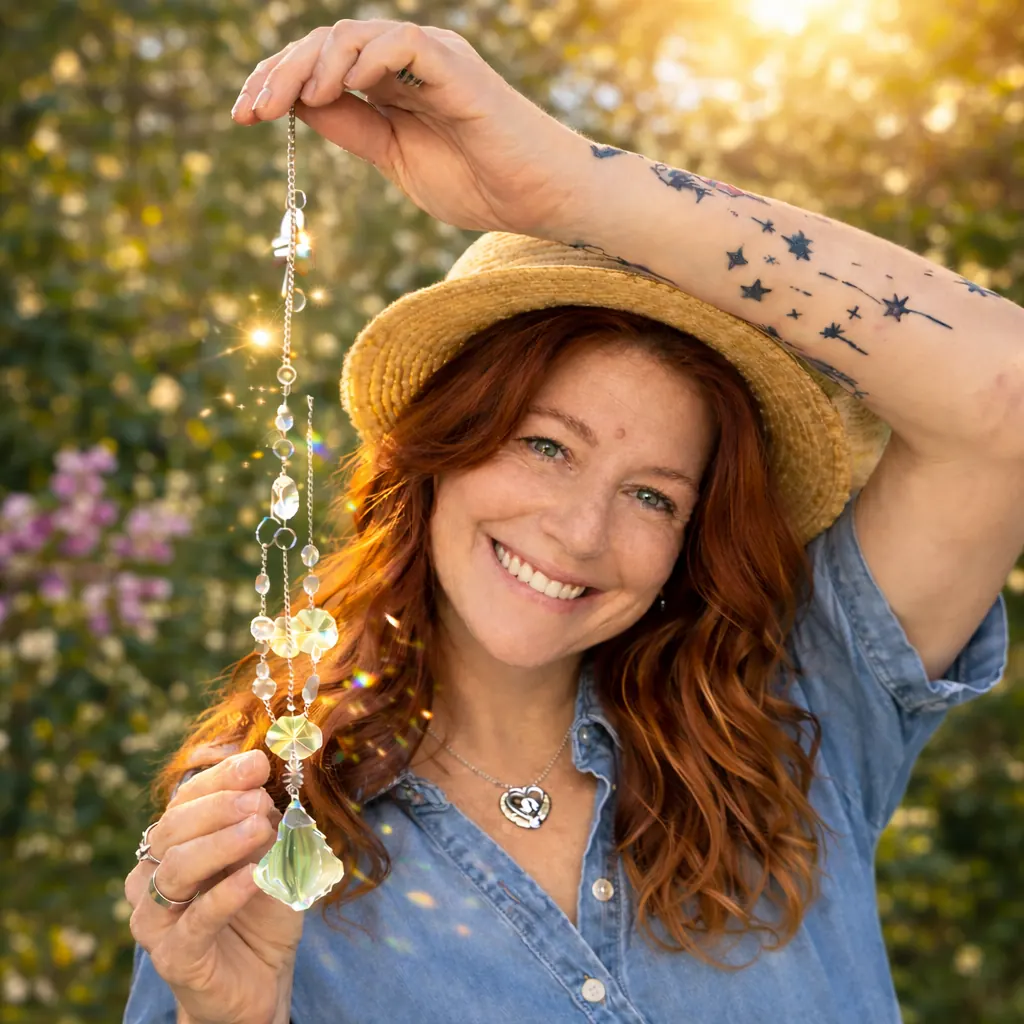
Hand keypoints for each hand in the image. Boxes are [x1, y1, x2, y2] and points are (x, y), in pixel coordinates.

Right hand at [125, 750, 303, 1023]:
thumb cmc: (261, 909)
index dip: (219, 778)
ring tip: (259, 828)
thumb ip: (262, 823)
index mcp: (172, 844)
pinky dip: (226, 893)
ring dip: (220, 843)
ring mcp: (157, 918)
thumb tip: (260, 783)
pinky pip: (196, 919)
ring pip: (176, 869)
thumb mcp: (270, 855)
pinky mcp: (174, 956)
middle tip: (259, 799)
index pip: (185, 800)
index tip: (257, 763)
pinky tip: (254, 876)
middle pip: (174, 828)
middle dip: (219, 807)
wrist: (261, 978)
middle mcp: (152, 876)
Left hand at [231, 19, 585, 236]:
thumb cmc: (479, 184)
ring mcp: (431, 58)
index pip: (322, 66)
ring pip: (355, 36)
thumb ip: (353, 129)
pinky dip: (364, 60)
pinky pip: (402, 43)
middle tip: (248, 109)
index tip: (242, 114)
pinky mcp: (456, 66)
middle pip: (327, 45)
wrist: (539, 200)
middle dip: (279, 72)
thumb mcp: (395, 160)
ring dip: (312, 65)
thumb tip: (298, 106)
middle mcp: (406, 62)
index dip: (278, 83)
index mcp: (391, 84)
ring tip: (287, 101)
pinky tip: (337, 88)